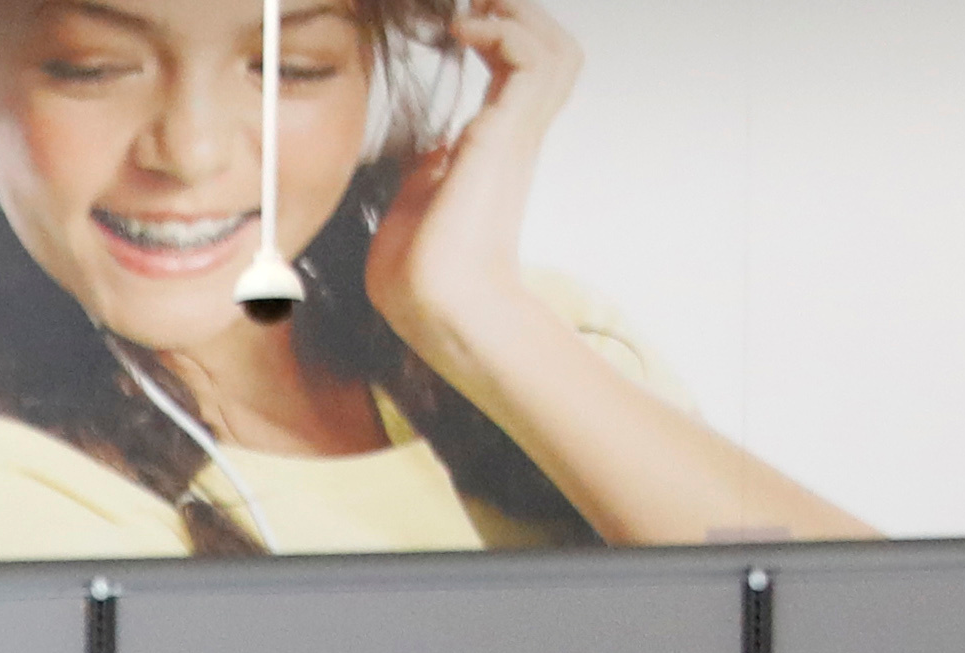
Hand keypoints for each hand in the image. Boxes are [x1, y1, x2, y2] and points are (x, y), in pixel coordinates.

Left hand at [360, 0, 584, 397]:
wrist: (435, 311)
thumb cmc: (419, 283)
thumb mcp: (409, 214)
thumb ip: (423, 177)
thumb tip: (431, 153)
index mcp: (494, 152)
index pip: (518, 74)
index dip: (499, 35)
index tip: (461, 24)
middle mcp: (514, 138)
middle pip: (552, 52)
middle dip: (518, 14)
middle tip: (476, 7)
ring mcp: (516, 136)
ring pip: (555, 49)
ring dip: (518, 16)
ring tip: (476, 13)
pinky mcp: (508, 136)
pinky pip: (532, 59)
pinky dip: (505, 30)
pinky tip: (466, 33)